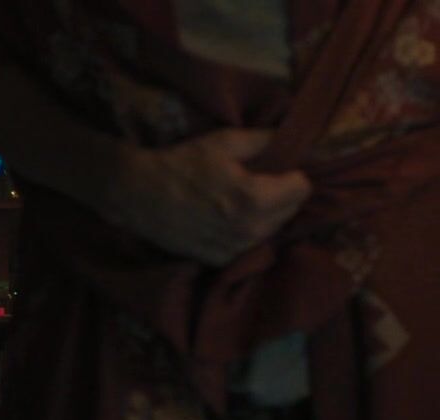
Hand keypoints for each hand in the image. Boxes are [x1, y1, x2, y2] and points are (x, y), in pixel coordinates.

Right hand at [100, 129, 311, 266]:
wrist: (138, 194)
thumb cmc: (181, 163)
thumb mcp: (224, 141)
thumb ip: (264, 140)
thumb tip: (292, 138)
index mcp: (255, 198)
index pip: (302, 188)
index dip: (291, 174)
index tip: (273, 169)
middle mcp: (249, 229)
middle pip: (289, 211)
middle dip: (279, 195)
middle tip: (254, 182)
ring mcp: (234, 249)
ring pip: (270, 230)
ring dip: (263, 216)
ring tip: (237, 201)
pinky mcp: (218, 259)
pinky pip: (248, 245)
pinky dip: (243, 233)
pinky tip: (224, 219)